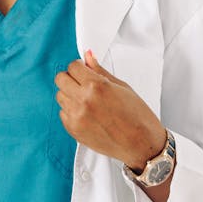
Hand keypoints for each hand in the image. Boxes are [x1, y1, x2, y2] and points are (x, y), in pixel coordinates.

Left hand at [54, 49, 166, 170]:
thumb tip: (88, 56)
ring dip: (70, 94)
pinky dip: (71, 110)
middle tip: (83, 83)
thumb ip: (100, 71)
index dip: (80, 66)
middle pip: (61, 79)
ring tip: (87, 100)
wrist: (142, 145)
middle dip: (71, 77)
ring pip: (60, 95)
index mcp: (96, 86)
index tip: (84, 70)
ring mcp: (76, 117)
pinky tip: (87, 113)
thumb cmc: (137, 116)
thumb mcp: (122, 87)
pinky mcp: (73, 130)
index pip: (73, 66)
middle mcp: (83, 101)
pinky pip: (63, 113)